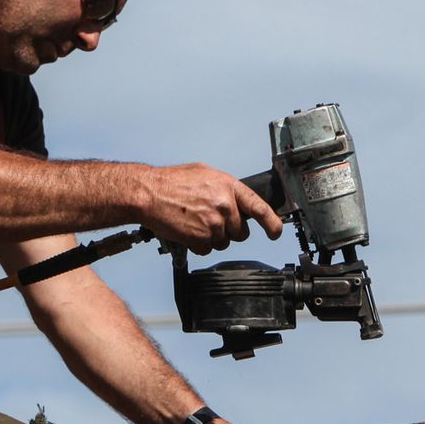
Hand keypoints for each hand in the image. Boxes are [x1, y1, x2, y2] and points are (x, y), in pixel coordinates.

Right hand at [140, 164, 283, 254]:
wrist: (148, 193)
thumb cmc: (171, 182)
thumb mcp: (204, 173)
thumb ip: (224, 188)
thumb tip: (235, 198)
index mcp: (228, 187)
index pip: (259, 207)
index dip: (271, 222)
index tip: (276, 231)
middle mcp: (225, 206)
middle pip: (241, 232)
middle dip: (230, 230)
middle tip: (210, 219)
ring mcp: (214, 224)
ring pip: (223, 242)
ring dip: (211, 237)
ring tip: (194, 221)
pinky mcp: (201, 239)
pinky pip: (207, 249)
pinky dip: (198, 244)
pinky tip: (188, 229)